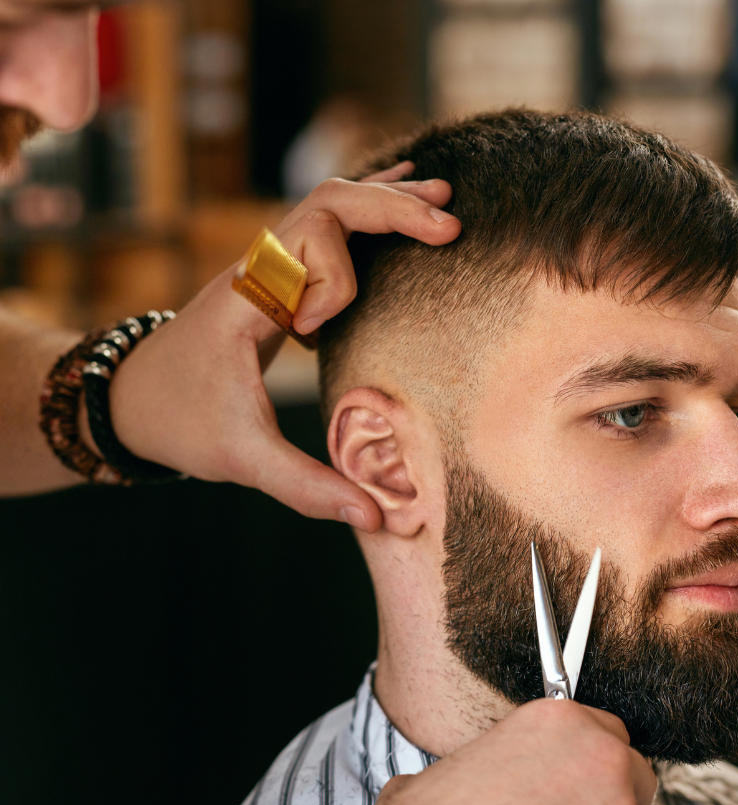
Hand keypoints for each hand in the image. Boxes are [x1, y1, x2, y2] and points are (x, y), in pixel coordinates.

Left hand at [107, 162, 459, 523]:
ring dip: (385, 203)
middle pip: (328, 204)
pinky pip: (327, 231)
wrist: (133, 400)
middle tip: (450, 224)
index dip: (333, 277)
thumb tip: (375, 515)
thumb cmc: (183, 424)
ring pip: (330, 208)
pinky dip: (368, 216)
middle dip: (391, 209)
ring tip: (442, 202)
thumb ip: (307, 488)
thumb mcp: (241, 461)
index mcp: (247, 297)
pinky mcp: (280, 280)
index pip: (305, 236)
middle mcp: (259, 268)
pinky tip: (401, 202)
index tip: (314, 334)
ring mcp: (270, 267)